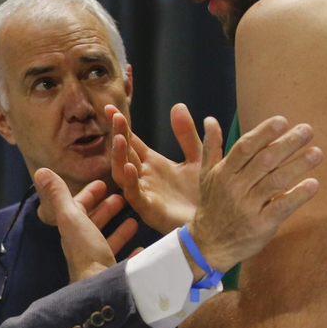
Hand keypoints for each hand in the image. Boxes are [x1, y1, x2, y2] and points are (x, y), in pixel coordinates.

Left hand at [33, 171, 138, 284]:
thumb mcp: (73, 218)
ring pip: (108, 242)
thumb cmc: (87, 252)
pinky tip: (142, 247)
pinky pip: (124, 263)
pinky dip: (132, 253)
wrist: (101, 290)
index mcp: (73, 232)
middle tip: (122, 198)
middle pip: (94, 224)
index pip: (78, 208)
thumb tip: (40, 171)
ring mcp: (98, 262)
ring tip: (135, 219)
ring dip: (120, 230)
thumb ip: (59, 196)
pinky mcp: (114, 275)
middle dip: (106, 210)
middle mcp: (83, 247)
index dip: (88, 194)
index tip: (103, 183)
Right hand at [107, 102, 203, 232]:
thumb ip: (187, 134)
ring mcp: (145, 193)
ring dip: (119, 156)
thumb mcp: (199, 156)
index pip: (132, 140)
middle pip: (124, 153)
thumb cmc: (205, 193)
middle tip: (113, 116)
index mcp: (153, 163)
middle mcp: (145, 177)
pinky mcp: (150, 210)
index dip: (121, 125)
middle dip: (118, 135)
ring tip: (119, 139)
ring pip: (122, 173)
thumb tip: (177, 106)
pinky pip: (134, 195)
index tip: (110, 107)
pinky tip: (129, 168)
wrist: (217, 221)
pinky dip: (129, 181)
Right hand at [186, 114, 321, 274]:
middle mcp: (235, 187)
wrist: (209, 244)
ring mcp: (248, 206)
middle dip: (287, 143)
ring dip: (298, 165)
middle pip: (264, 160)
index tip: (282, 121)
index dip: (264, 133)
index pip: (245, 147)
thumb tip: (210, 119)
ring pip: (276, 181)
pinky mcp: (261, 224)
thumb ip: (211, 146)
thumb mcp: (206, 175)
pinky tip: (313, 184)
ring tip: (317, 153)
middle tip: (308, 130)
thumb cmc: (213, 205)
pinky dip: (298, 195)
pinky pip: (282, 207)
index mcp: (224, 172)